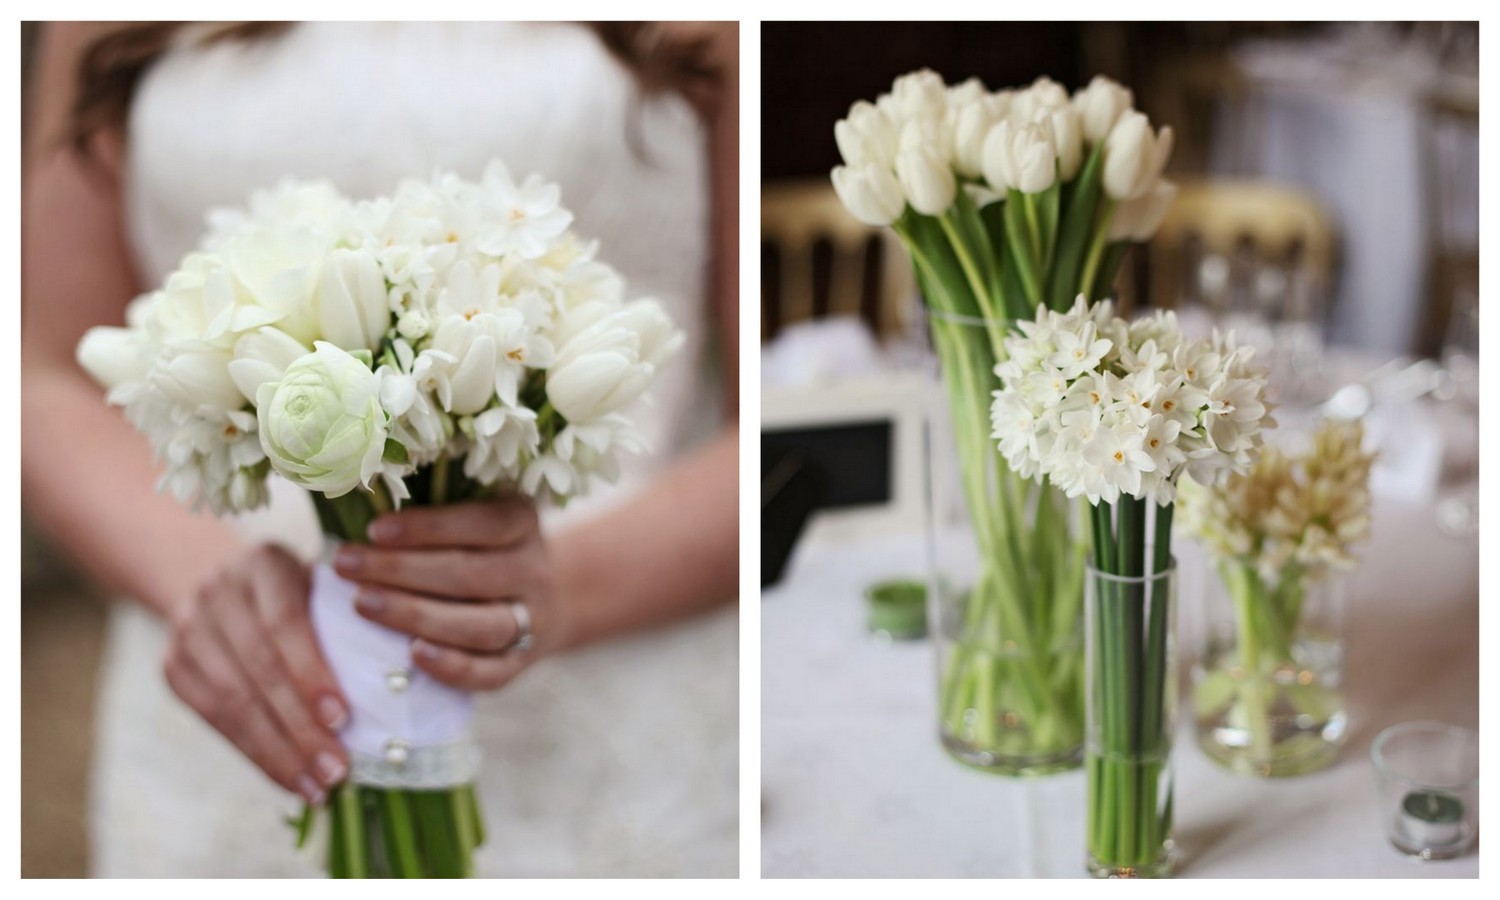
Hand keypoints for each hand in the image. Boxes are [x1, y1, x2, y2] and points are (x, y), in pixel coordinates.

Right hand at [163, 544, 349, 804]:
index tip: (343, 719)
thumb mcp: (319, 583)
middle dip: (300, 727)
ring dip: (277, 752)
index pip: (285, 624)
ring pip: (232, 701)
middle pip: (259, 670)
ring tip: (315, 786)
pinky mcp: (173, 666)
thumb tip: (392, 689)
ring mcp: (188, 630)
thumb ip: (344, 620)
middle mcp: (218, 592)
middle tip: (336, 770)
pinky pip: (213, 718)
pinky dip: (254, 753)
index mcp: (264, 563)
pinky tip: (287, 777)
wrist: (217, 580)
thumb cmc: (297, 590)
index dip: (312, 674)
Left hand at [333, 496, 557, 691]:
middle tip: (347, 565)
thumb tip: (362, 510)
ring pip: (481, 626)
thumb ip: (435, 509)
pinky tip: (412, 654)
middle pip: (471, 576)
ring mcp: (532, 621)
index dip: (429, 528)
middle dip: (402, 570)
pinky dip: (453, 667)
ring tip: (363, 604)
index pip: (483, 523)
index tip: (375, 530)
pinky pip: (491, 672)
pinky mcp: (521, 662)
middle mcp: (533, 571)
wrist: (550, 594)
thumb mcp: (477, 514)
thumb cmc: (486, 545)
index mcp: (524, 523)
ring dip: (417, 616)